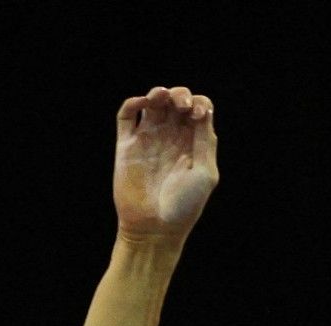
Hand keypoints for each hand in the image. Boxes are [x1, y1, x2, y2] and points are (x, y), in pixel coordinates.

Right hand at [113, 88, 218, 238]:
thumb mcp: (205, 172)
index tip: (197, 116)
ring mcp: (148, 140)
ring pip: (152, 103)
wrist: (154, 229)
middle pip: (176, 101)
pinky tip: (144, 103)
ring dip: (159, 93)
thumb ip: (204, 140)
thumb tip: (203, 109)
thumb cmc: (184, 206)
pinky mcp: (126, 146)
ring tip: (162, 97)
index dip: (199, 103)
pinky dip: (133, 102)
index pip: (197, 108)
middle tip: (182, 107)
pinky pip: (126, 116)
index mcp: (192, 142)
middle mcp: (170, 138)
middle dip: (180, 95)